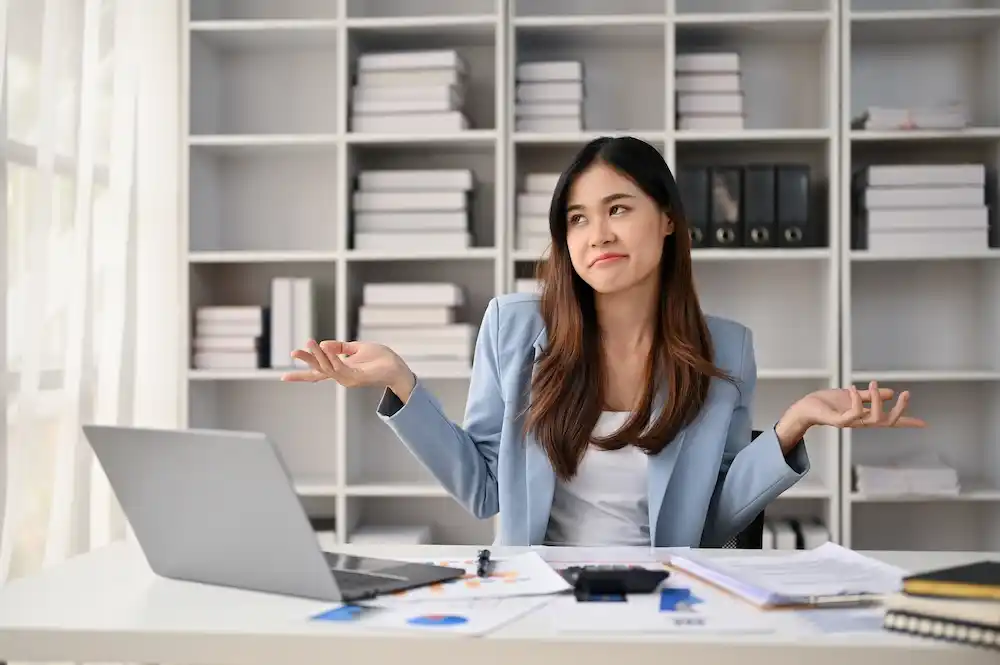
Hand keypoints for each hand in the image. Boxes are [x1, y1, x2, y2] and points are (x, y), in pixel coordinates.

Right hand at [280, 339, 415, 399]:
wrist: (397, 367)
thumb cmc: (381, 359)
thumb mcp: (358, 348)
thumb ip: (342, 347)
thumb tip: (324, 344)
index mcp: (340, 370)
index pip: (317, 373)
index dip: (300, 374)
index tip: (282, 377)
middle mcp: (342, 377)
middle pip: (318, 371)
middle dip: (306, 361)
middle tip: (293, 353)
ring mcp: (349, 379)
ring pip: (327, 368)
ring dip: (317, 356)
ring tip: (309, 342)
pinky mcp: (357, 377)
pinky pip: (340, 368)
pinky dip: (332, 358)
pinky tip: (325, 349)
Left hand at [775, 381, 926, 452]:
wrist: (806, 407)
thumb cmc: (828, 403)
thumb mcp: (853, 396)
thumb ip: (870, 397)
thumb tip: (890, 393)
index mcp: (865, 417)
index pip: (890, 421)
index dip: (906, 422)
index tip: (924, 423)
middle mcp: (860, 422)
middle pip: (887, 422)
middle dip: (900, 410)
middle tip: (906, 393)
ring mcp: (850, 423)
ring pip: (873, 419)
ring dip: (876, 400)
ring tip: (871, 383)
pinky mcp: (838, 421)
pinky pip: (853, 414)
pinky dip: (856, 401)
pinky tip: (853, 389)